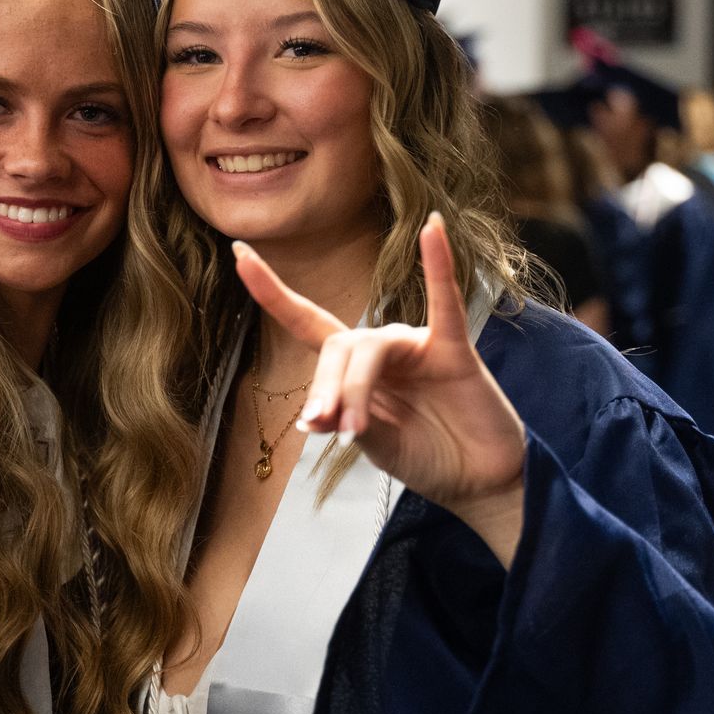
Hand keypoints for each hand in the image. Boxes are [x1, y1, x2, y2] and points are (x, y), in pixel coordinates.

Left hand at [235, 213, 527, 565]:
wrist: (476, 482)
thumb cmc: (424, 456)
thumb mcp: (373, 444)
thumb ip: (346, 422)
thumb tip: (311, 417)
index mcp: (355, 368)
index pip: (307, 322)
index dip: (273, 291)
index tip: (238, 253)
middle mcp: (382, 349)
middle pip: (337, 347)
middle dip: (326, 388)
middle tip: (329, 430)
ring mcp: (417, 346)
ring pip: (370, 349)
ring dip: (354, 390)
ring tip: (354, 433)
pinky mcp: (453, 351)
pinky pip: (445, 302)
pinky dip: (438, 266)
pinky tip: (432, 230)